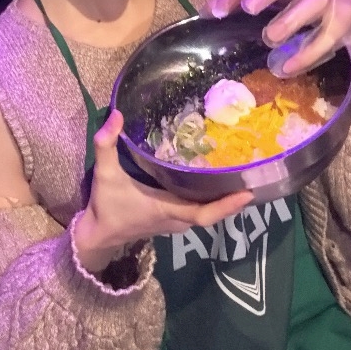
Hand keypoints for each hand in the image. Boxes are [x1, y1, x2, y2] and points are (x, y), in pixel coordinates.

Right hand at [73, 110, 251, 272]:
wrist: (97, 235)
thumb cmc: (105, 207)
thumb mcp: (105, 174)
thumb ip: (106, 145)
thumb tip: (117, 114)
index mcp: (166, 209)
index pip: (203, 214)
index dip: (226, 207)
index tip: (248, 195)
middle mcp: (176, 219)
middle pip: (212, 213)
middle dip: (232, 199)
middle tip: (253, 176)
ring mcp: (175, 223)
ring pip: (206, 213)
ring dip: (223, 200)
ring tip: (240, 175)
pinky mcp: (171, 221)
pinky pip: (198, 212)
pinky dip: (210, 201)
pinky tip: (215, 181)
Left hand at [203, 0, 350, 77]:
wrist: (348, 11)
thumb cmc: (296, 3)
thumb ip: (240, 2)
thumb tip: (205, 13)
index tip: (219, 11)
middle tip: (249, 9)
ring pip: (314, 0)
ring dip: (291, 20)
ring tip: (270, 39)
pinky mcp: (345, 18)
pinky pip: (329, 34)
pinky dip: (308, 52)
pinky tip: (287, 67)